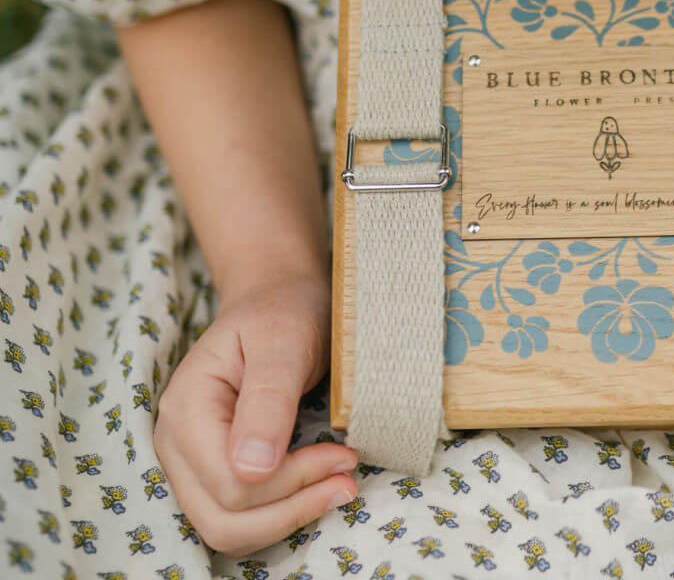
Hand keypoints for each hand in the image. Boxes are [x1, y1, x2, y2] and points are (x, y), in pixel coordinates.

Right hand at [153, 270, 358, 556]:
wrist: (277, 294)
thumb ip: (269, 401)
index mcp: (187, 409)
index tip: (344, 455)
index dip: (291, 482)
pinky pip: (237, 515)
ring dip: (286, 518)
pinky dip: (278, 512)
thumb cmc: (283, 310)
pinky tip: (316, 487)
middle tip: (348, 482)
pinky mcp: (211, 468)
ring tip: (339, 487)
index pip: (231, 483)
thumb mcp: (284, 342)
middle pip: (222, 519)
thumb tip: (252, 472)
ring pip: (227, 528)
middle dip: (291, 509)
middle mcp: (176, 443)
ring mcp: (189, 461)